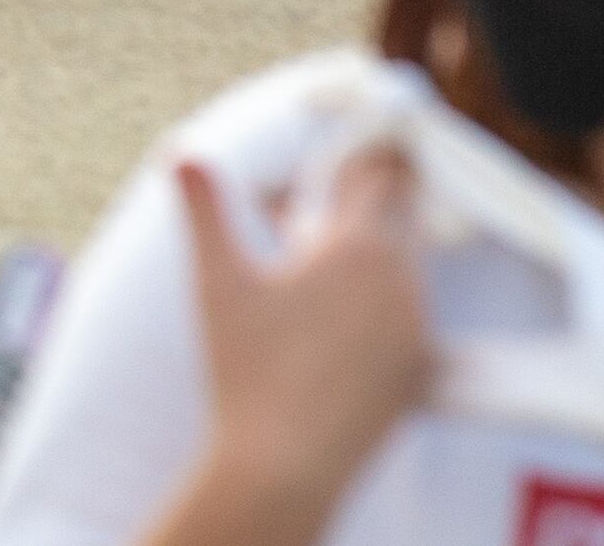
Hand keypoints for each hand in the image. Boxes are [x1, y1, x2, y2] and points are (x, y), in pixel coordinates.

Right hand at [172, 148, 431, 531]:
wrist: (284, 465)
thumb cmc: (244, 370)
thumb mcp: (217, 281)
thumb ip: (204, 210)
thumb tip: (183, 155)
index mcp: (357, 248)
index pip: (378, 177)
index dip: (367, 153)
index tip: (363, 137)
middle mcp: (399, 282)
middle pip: (405, 213)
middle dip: (378, 193)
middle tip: (349, 182)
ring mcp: (416, 329)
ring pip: (411, 263)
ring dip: (380, 246)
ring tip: (331, 248)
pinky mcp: (421, 372)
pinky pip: (415, 313)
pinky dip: (389, 296)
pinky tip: (348, 310)